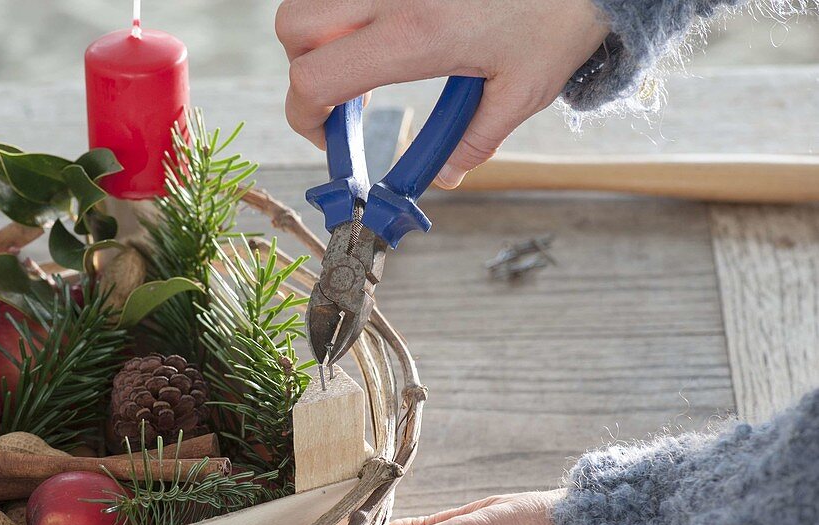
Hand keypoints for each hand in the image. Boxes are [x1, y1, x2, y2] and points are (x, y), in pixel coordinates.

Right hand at [275, 0, 608, 186]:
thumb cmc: (563, 13)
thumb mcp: (524, 90)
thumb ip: (476, 139)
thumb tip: (446, 175)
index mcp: (416, 36)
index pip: (316, 78)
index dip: (305, 117)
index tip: (329, 137)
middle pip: (295, 28)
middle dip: (302, 69)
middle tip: (342, 96)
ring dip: (321, 35)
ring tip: (368, 60)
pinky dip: (349, 10)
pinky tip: (387, 29)